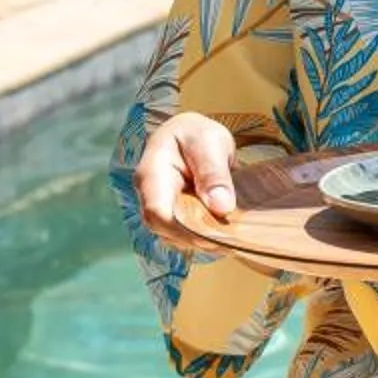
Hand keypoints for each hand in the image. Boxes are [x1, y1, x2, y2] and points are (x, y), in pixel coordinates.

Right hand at [134, 111, 238, 252]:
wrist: (192, 137)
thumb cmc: (198, 136)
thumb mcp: (210, 143)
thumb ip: (214, 173)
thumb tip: (221, 207)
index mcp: (151, 173)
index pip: (157, 211)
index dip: (184, 229)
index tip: (215, 234)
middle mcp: (149, 195)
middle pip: (164, 229)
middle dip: (196, 239)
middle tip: (229, 239)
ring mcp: (158, 207)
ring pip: (173, 236)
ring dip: (200, 241)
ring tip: (229, 238)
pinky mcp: (170, 216)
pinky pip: (182, 235)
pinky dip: (202, 238)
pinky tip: (222, 234)